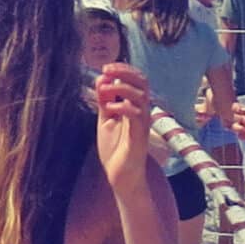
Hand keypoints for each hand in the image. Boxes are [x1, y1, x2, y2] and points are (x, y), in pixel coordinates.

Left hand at [94, 63, 155, 192]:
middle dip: (125, 72)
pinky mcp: (140, 135)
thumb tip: (102, 78)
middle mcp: (142, 111)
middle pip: (142, 82)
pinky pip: (137, 115)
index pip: (136, 79)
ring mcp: (142, 123)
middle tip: (106, 69)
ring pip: (141, 96)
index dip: (123, 69)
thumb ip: (104, 100)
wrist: (120, 176)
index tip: (106, 67)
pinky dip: (123, 107)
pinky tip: (110, 108)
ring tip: (105, 89)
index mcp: (134, 105)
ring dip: (122, 87)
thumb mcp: (105, 119)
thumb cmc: (115, 149)